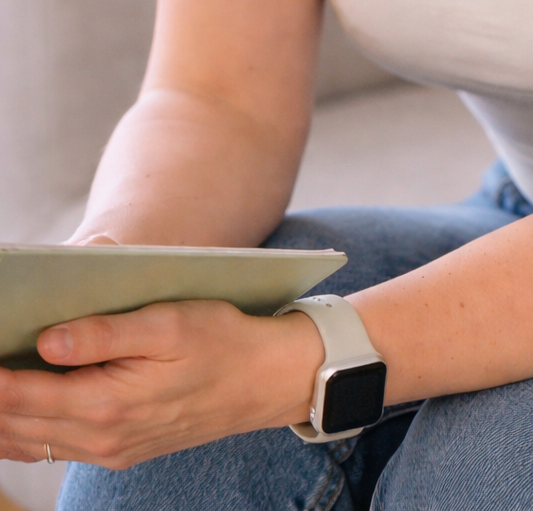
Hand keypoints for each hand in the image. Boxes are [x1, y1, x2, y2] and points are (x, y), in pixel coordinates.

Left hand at [0, 301, 324, 468]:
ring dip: (1, 419)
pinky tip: (13, 410)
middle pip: (18, 424)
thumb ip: (103, 334)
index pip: (24, 394)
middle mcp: (104, 436)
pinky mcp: (120, 450)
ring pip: (31, 443)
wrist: (265, 381)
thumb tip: (45, 342)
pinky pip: (55, 447)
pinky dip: (25, 431)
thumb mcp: (167, 323)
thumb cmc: (220, 339)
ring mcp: (111, 449)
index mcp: (110, 402)